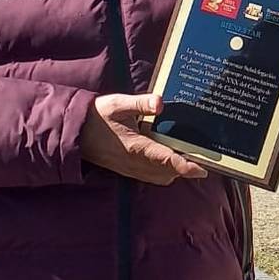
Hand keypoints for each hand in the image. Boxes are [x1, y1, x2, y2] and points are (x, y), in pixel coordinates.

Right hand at [80, 93, 206, 184]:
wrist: (73, 132)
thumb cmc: (96, 116)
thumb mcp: (118, 104)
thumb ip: (140, 103)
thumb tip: (159, 102)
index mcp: (135, 147)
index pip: (165, 160)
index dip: (185, 166)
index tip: (203, 169)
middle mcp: (134, 163)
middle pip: (168, 172)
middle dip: (186, 169)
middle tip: (205, 159)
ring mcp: (130, 169)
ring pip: (160, 177)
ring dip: (175, 171)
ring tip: (192, 158)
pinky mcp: (126, 169)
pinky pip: (150, 176)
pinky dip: (164, 172)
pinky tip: (171, 158)